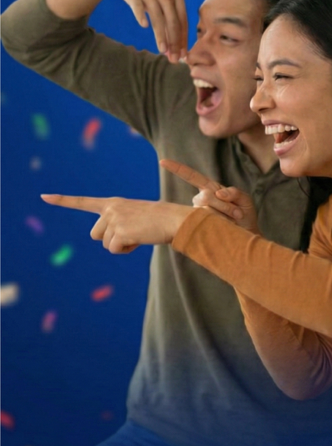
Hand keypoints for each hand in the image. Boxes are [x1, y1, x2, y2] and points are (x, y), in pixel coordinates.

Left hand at [40, 194, 190, 252]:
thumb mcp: (133, 218)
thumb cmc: (156, 220)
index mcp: (112, 203)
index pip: (82, 202)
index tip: (44, 196)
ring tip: (138, 234)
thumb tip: (109, 242)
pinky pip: (115, 249)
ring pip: (105, 244)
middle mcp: (110, 209)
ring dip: (120, 245)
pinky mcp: (119, 231)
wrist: (172, 219)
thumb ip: (116, 225)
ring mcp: (114, 219)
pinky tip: (139, 240)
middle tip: (131, 232)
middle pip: (95, 235)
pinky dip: (127, 250)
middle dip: (110, 239)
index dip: (62, 200)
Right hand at [110, 0, 187, 61]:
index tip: (183, 56)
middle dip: (174, 42)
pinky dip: (141, 15)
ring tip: (162, 51)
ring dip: (161, 36)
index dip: (183, 40)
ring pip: (158, 18)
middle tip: (174, 59)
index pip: (183, 21)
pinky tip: (144, 26)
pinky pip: (138, 6)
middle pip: (173, 22)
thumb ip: (172, 16)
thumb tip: (177, 43)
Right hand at [160, 159, 259, 232]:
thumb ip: (234, 193)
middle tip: (238, 214)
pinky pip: (207, 222)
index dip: (178, 169)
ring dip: (225, 215)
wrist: (246, 237)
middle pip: (205, 196)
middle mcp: (201, 200)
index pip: (192, 176)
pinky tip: (228, 227)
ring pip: (206, 211)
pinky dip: (222, 223)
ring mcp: (198, 214)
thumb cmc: (244, 217)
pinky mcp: (199, 227)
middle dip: (225, 206)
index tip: (163, 162)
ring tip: (234, 221)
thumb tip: (218, 193)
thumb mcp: (245, 201)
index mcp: (210, 189)